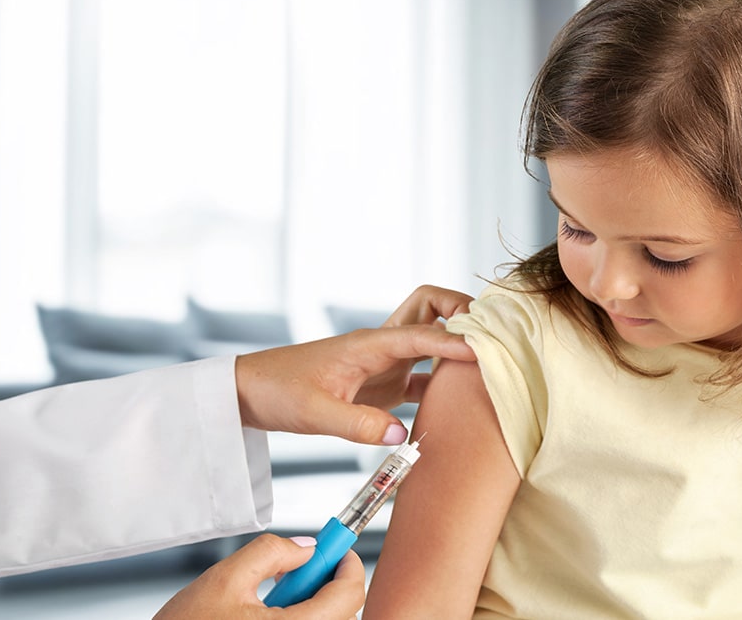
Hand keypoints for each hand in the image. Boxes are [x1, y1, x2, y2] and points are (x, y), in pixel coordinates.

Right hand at [154, 534, 364, 619]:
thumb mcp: (224, 579)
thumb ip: (271, 554)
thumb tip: (306, 547)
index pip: (347, 595)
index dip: (346, 565)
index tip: (338, 550)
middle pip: (343, 612)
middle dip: (328, 583)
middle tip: (301, 569)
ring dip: (315, 604)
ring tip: (276, 596)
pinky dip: (302, 617)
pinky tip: (271, 614)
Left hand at [235, 285, 475, 443]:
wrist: (251, 393)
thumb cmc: (278, 391)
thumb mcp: (315, 413)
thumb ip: (358, 424)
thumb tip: (402, 435)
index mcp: (369, 343)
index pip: (423, 333)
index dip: (456, 341)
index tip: (485, 352)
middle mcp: (383, 346)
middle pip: (433, 307)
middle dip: (462, 311)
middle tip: (490, 334)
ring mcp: (385, 363)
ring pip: (432, 337)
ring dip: (458, 342)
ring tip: (489, 362)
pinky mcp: (383, 384)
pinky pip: (424, 374)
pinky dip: (446, 380)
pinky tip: (461, 401)